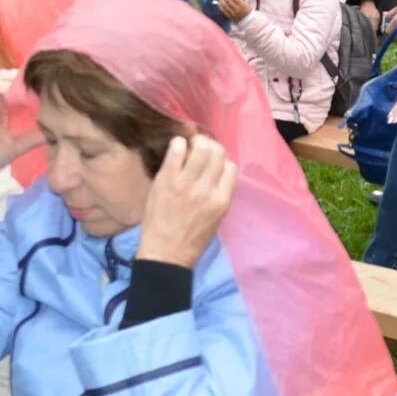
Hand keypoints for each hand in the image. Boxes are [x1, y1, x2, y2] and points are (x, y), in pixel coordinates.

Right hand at [0, 69, 37, 184]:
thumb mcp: (18, 145)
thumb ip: (33, 137)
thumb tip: (53, 134)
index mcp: (2, 108)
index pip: (14, 88)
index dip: (27, 82)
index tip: (45, 78)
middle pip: (8, 80)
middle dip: (23, 74)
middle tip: (41, 71)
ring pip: (0, 80)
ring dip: (14, 76)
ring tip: (29, 73)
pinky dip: (4, 84)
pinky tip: (16, 82)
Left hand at [139, 135, 237, 266]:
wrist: (165, 254)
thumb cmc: (191, 240)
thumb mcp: (215, 218)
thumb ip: (218, 194)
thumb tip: (216, 171)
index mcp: (222, 200)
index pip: (231, 167)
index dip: (222, 162)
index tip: (212, 164)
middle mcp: (208, 189)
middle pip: (218, 152)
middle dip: (210, 147)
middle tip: (199, 150)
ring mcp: (187, 183)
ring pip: (200, 147)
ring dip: (195, 142)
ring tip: (188, 146)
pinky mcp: (167, 180)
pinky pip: (176, 150)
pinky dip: (178, 144)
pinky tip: (176, 149)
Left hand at [214, 0, 253, 22]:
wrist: (248, 20)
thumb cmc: (247, 10)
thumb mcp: (245, 3)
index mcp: (242, 5)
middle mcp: (237, 9)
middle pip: (228, 1)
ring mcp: (233, 14)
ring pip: (224, 5)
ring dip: (221, 0)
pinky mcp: (230, 17)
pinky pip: (223, 11)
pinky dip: (220, 6)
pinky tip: (219, 2)